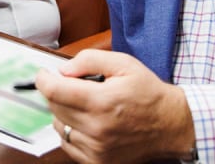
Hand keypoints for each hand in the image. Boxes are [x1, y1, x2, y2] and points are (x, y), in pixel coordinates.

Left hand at [36, 49, 195, 163]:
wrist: (170, 125)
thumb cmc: (148, 93)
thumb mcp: (124, 64)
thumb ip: (90, 60)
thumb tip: (63, 69)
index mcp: (102, 101)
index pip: (54, 91)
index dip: (43, 79)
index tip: (44, 74)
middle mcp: (97, 128)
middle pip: (54, 108)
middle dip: (57, 93)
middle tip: (73, 86)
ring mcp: (97, 148)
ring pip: (59, 126)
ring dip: (64, 113)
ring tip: (85, 106)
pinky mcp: (98, 161)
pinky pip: (68, 145)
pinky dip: (71, 132)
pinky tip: (87, 123)